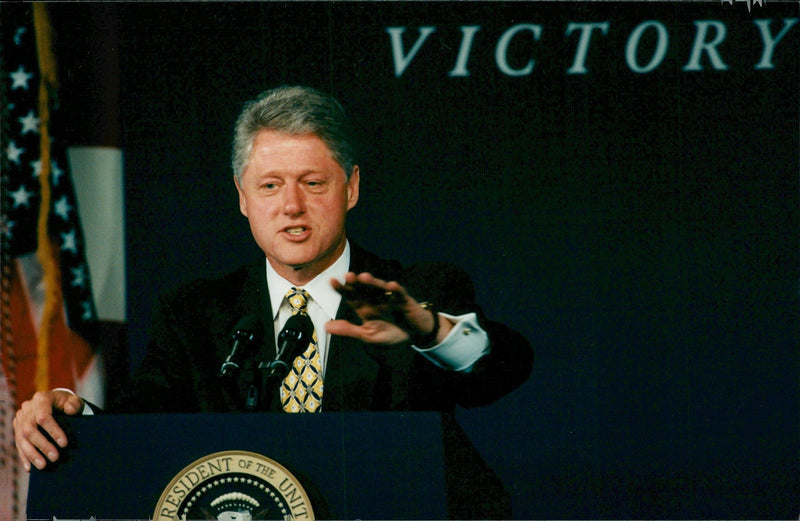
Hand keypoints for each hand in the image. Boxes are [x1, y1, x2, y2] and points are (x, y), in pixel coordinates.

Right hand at [13, 389, 83, 470]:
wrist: (54, 402)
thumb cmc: (66, 402)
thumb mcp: (73, 400)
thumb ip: (74, 404)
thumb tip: (70, 410)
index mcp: (41, 399)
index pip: (44, 417)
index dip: (53, 431)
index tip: (64, 444)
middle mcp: (27, 408)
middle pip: (29, 429)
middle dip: (42, 446)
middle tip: (55, 458)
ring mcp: (20, 419)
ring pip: (21, 439)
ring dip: (32, 454)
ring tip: (43, 465)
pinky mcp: (17, 428)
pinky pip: (18, 444)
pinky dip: (24, 456)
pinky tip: (30, 467)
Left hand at [327, 272, 450, 344]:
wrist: (415, 335)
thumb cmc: (391, 333)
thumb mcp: (368, 335)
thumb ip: (348, 330)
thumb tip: (325, 326)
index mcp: (364, 308)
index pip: (350, 296)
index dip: (341, 289)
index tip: (331, 281)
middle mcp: (375, 299)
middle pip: (363, 288)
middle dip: (356, 283)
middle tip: (347, 276)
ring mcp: (389, 298)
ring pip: (379, 288)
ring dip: (372, 282)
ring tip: (364, 277)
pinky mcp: (404, 300)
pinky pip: (399, 294)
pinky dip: (396, 290)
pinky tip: (391, 286)